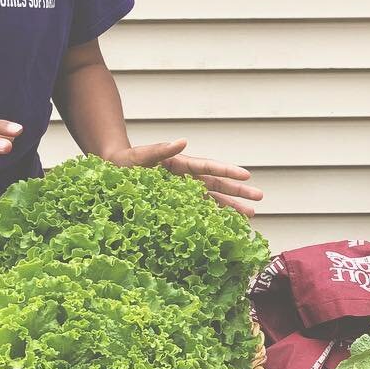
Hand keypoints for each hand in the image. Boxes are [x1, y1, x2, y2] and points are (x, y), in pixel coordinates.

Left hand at [106, 139, 262, 216]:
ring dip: (231, 208)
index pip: (208, 168)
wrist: (109, 174)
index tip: (246, 175)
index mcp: (179, 165)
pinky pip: (197, 213)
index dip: (227, 171)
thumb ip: (160, 150)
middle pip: (217, 185)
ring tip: (251, 216)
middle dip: (238, 192)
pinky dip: (212, 219)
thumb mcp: (139, 155)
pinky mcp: (176, 208)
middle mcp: (185, 180)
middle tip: (260, 197)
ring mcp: (182, 194)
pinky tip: (227, 226)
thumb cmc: (123, 162)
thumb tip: (182, 141)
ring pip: (212, 201)